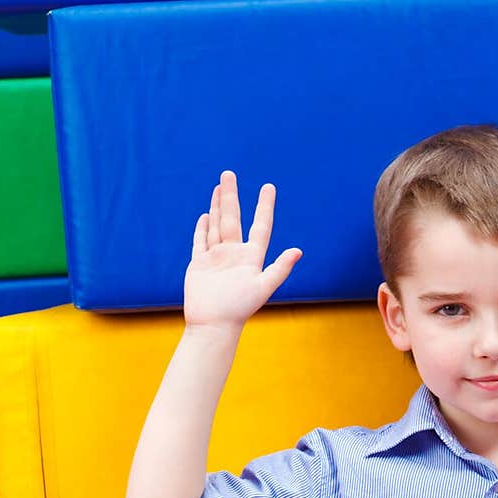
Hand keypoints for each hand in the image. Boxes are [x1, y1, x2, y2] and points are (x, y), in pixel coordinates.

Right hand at [184, 170, 301, 332]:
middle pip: (233, 219)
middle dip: (231, 196)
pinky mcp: (199, 264)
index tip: (268, 187)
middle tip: (229, 173)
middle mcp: (235, 255)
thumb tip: (298, 251)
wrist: (214, 324)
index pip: (260, 226)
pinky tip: (205, 215)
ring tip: (218, 187)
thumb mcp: (263, 287)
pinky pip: (200, 241)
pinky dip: (202, 228)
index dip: (265, 207)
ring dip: (216, 206)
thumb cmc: (239, 308)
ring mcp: (216, 258)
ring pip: (216, 225)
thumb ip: (280, 269)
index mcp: (251, 258)